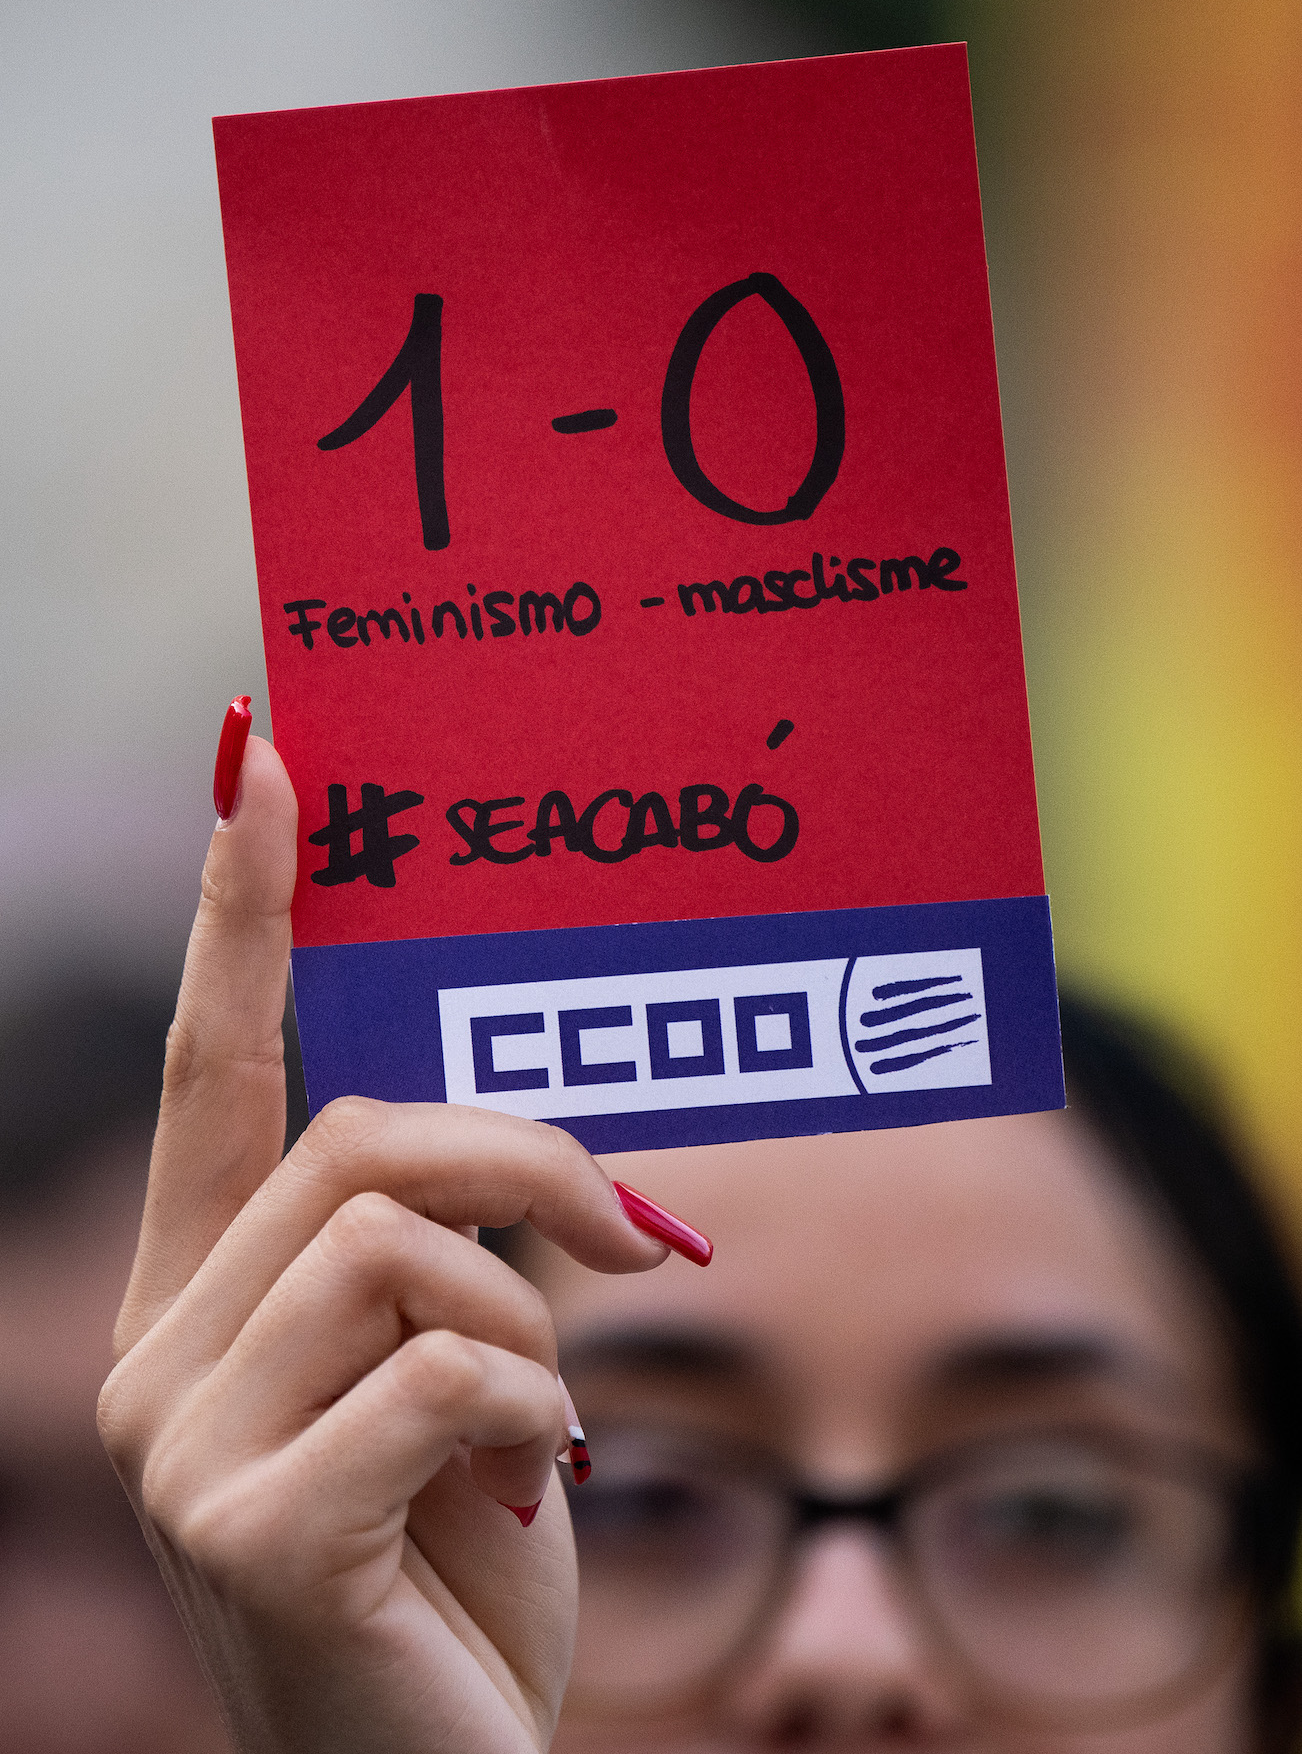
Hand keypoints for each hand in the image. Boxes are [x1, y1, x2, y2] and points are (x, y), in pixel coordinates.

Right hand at [97, 736, 670, 1753]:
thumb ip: (463, 1247)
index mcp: (210, 1296)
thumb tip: (555, 1169)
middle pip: (356, 1138)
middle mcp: (161, 1352)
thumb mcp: (473, 1372)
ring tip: (555, 1425)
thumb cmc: (467, 1558)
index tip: (263, 760)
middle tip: (641, 1237)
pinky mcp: (249, 1533)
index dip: (240, 908)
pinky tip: (535, 1492)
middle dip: (526, 1162)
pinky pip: (445, 1373)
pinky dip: (537, 1415)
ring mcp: (182, 1446)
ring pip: (398, 1245)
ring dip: (533, 1317)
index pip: (216, 1065)